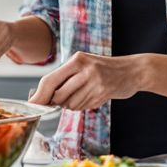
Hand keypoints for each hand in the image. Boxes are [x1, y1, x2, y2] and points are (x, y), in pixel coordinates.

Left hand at [29, 52, 146, 111]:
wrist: (134, 70)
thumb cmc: (105, 69)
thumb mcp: (84, 66)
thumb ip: (65, 78)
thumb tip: (42, 97)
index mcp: (77, 59)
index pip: (50, 80)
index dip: (39, 95)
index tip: (32, 105)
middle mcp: (85, 69)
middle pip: (58, 95)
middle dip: (56, 103)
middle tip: (62, 101)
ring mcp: (95, 81)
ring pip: (70, 104)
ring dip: (73, 105)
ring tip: (86, 94)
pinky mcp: (103, 92)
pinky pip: (83, 107)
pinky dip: (84, 106)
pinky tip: (94, 96)